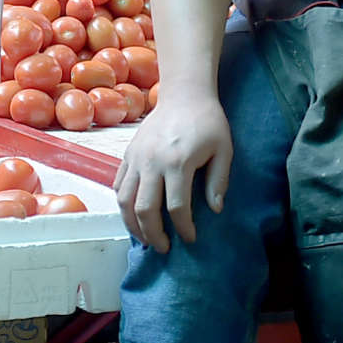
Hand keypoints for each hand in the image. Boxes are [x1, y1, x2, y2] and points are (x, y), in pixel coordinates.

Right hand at [114, 92, 232, 251]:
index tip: (190, 239)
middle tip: (164, 249)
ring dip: (132, 224)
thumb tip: (214, 211)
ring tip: (144, 239)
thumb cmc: (208, 122)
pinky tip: (133, 216)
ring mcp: (136, 158)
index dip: (184, 228)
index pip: (177, 207)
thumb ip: (219, 181)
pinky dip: (123, 205)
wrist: (183, 94)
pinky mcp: (128, 154)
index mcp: (178, 162)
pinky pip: (118, 185)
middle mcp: (152, 161)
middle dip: (154, 234)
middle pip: (145, 208)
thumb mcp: (223, 150)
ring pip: (125, 200)